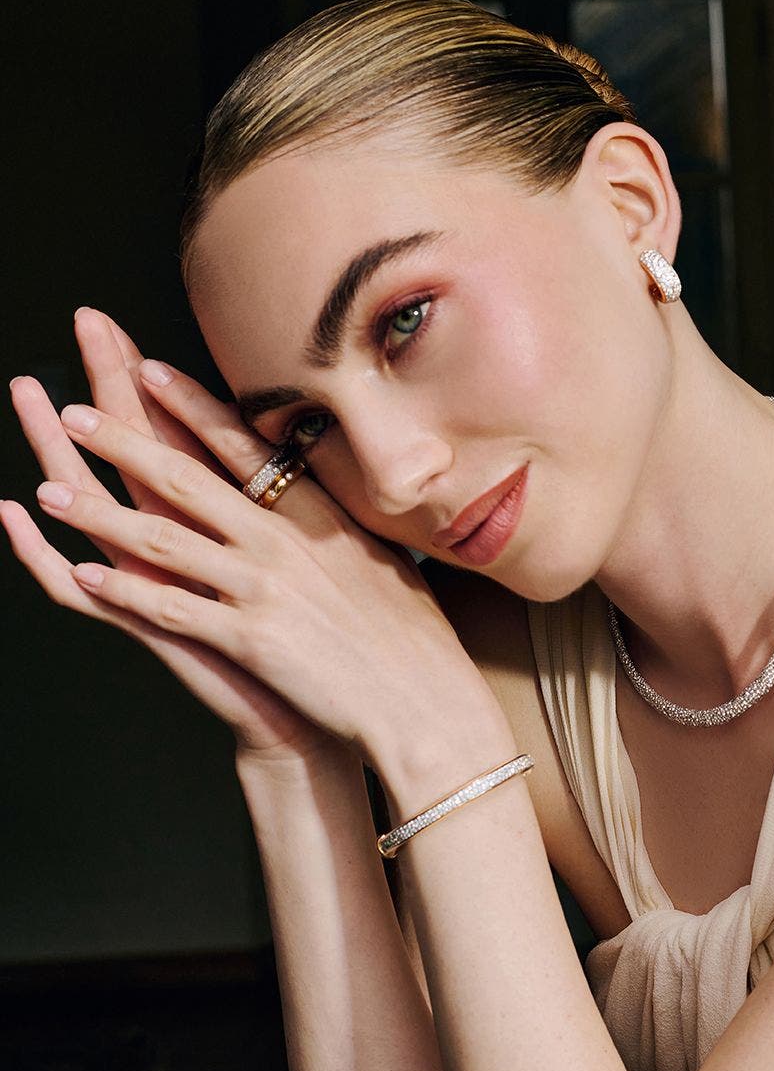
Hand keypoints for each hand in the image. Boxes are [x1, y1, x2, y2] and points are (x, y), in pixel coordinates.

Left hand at [4, 319, 487, 771]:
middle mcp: (284, 542)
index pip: (243, 446)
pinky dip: (123, 589)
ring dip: (98, 513)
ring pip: (162, 539)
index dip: (188, 405)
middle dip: (122, 442)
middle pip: (185, 479)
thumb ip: (343, 529)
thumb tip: (330, 505)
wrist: (425, 702)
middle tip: (74, 412)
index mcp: (319, 517)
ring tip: (50, 492)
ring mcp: (263, 588)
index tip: (146, 368)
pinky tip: (84, 574)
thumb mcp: (385, 562)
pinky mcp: (249, 638)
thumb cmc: (416, 640)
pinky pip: (169, 607)